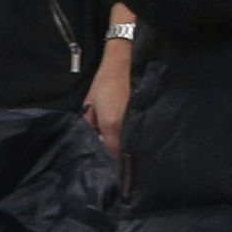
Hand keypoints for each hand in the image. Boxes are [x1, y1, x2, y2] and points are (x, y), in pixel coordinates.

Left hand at [87, 39, 132, 157]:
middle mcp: (126, 126)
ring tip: (124, 152)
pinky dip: (135, 137)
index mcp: (111, 124)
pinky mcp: (143, 116)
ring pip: (132, 143)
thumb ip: (88, 125)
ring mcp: (136, 121)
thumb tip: (92, 140)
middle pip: (124, 151)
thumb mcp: (89, 106)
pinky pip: (139, 133)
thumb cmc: (103, 84)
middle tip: (113, 161)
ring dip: (128, 148)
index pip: (111, 152)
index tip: (105, 166)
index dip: (108, 161)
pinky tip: (132, 138)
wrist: (122, 66)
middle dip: (118, 157)